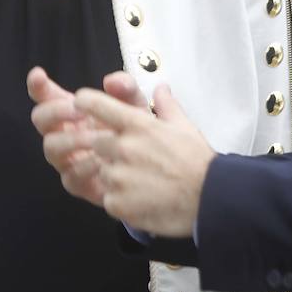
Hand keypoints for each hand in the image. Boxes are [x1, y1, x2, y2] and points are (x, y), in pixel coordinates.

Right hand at [27, 67, 147, 207]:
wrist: (148, 169)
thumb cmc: (135, 133)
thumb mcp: (135, 106)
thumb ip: (127, 89)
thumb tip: (112, 81)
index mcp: (73, 111)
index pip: (46, 95)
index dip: (37, 85)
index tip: (38, 75)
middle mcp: (64, 133)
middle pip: (40, 119)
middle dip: (55, 111)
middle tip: (77, 109)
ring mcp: (67, 158)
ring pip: (51, 147)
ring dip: (71, 139)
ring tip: (95, 137)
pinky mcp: (77, 182)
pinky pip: (70, 175)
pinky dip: (86, 167)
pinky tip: (103, 161)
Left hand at [77, 82, 214, 237]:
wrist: (210, 200)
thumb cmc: (198, 162)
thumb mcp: (184, 126)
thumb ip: (166, 105)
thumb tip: (161, 88)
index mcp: (137, 125)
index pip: (96, 105)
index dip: (85, 102)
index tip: (81, 103)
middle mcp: (123, 148)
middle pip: (96, 142)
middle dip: (109, 149)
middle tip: (133, 158)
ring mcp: (118, 177)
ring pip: (102, 171)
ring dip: (115, 176)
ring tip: (142, 181)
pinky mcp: (117, 203)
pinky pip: (108, 198)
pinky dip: (120, 199)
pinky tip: (142, 198)